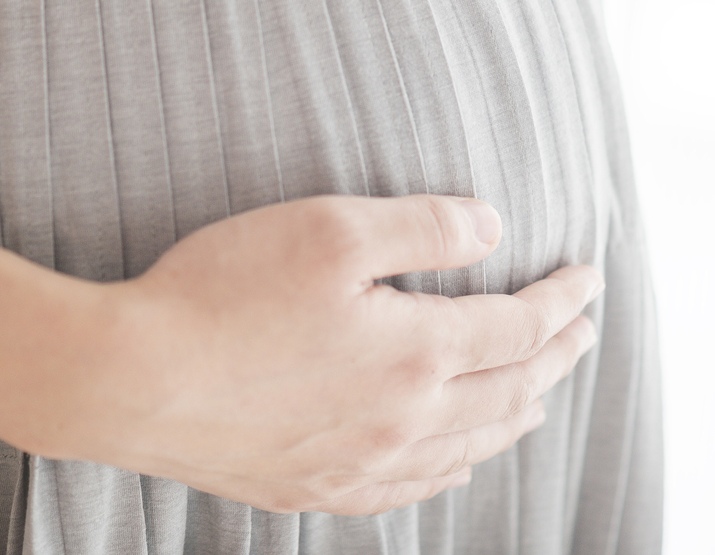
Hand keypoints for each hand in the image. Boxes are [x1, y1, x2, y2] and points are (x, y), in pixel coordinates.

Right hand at [79, 194, 602, 514]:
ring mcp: (358, 463)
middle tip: (584, 331)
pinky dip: (455, 466)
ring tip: (540, 395)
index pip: (520, 328)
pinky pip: (412, 488)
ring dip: (517, 415)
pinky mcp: (313, 488)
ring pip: (469, 446)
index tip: (589, 277)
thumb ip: (426, 227)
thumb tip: (495, 228)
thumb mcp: (333, 229)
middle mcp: (402, 420)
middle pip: (509, 391)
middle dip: (556, 356)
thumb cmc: (223, 291)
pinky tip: (456, 458)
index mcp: (416, 353)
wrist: (126, 379)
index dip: (563, 301)